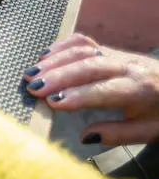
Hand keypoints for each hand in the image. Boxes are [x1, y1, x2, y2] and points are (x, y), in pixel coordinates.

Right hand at [25, 34, 158, 144]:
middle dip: (58, 76)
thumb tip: (85, 136)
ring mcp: (119, 55)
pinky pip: (85, 41)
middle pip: (89, 66)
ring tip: (32, 74)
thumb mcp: (149, 131)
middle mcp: (129, 67)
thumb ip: (118, 134)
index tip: (52, 103)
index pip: (104, 91)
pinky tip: (45, 56)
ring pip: (84, 51)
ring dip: (55, 61)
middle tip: (33, 87)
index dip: (77, 96)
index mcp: (140, 90)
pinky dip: (63, 46)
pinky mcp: (112, 50)